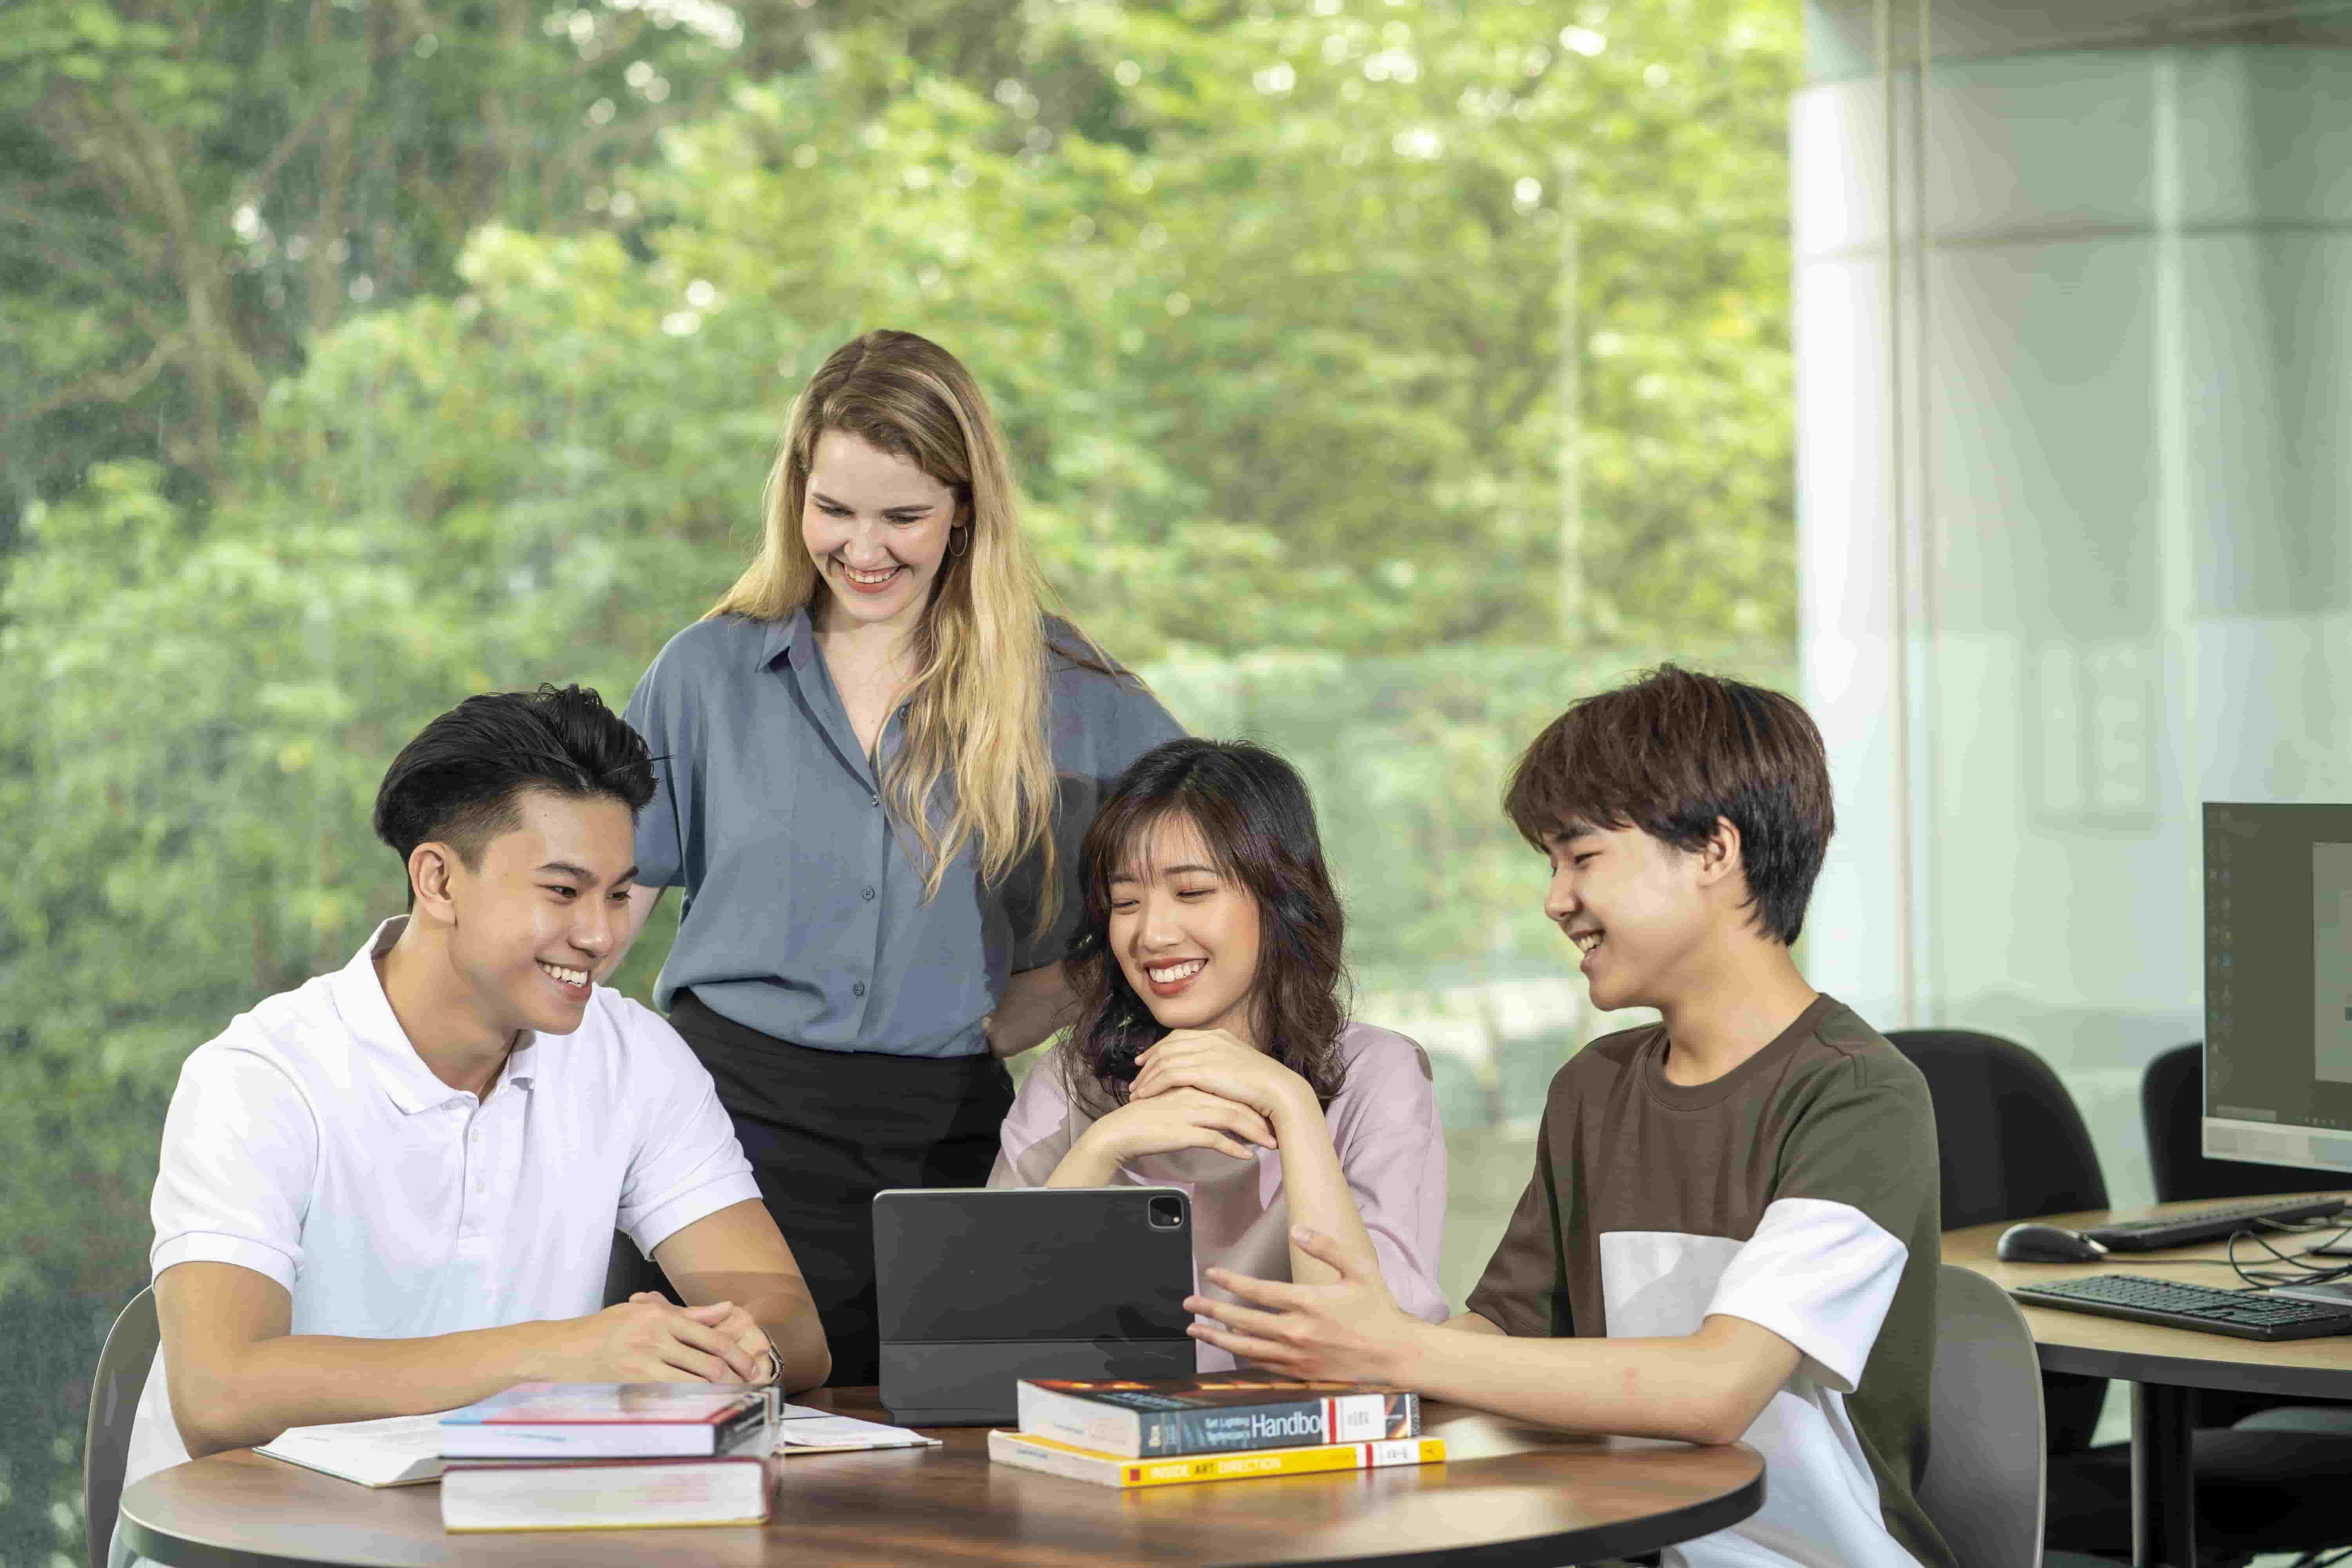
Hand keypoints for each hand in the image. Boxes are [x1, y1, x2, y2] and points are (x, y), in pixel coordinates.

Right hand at [529, 1298, 765, 1384]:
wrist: (564, 1350)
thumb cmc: (605, 1329)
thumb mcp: (645, 1311)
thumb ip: (689, 1314)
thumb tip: (727, 1309)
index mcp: (661, 1315)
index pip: (712, 1337)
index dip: (738, 1355)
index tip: (751, 1367)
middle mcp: (656, 1335)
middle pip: (710, 1361)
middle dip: (734, 1377)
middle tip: (747, 1387)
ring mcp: (645, 1360)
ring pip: (695, 1380)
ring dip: (718, 1391)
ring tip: (732, 1397)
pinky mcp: (634, 1382)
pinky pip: (672, 1394)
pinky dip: (692, 1400)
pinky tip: (702, 1404)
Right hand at [1088, 1085, 1278, 1165]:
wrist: (1121, 1131)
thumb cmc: (1147, 1117)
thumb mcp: (1174, 1100)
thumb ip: (1196, 1098)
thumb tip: (1220, 1108)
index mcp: (1192, 1081)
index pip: (1231, 1088)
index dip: (1253, 1101)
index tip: (1269, 1113)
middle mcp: (1194, 1092)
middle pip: (1237, 1102)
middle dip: (1262, 1118)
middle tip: (1278, 1130)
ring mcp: (1189, 1111)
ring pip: (1232, 1119)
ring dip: (1255, 1134)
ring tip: (1271, 1145)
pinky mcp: (1184, 1131)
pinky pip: (1217, 1140)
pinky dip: (1234, 1149)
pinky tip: (1247, 1157)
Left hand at [1131, 1029, 1311, 1121]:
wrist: (1278, 1091)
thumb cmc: (1264, 1086)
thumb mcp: (1241, 1067)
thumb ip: (1222, 1064)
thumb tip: (1209, 1072)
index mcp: (1219, 1036)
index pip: (1179, 1037)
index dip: (1159, 1048)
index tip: (1146, 1060)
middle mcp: (1210, 1040)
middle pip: (1167, 1047)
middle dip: (1148, 1062)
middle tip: (1135, 1077)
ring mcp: (1206, 1053)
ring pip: (1164, 1061)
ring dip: (1147, 1077)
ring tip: (1136, 1092)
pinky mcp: (1203, 1070)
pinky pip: (1168, 1075)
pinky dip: (1153, 1085)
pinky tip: (1145, 1096)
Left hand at [1186, 1226, 1422, 1383]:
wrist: (1397, 1354)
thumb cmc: (1379, 1310)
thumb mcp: (1359, 1269)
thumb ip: (1326, 1246)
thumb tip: (1296, 1230)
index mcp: (1310, 1303)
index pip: (1257, 1291)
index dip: (1230, 1281)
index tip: (1212, 1274)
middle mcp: (1298, 1331)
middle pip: (1243, 1321)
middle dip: (1212, 1310)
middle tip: (1189, 1303)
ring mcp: (1297, 1356)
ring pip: (1246, 1347)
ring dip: (1217, 1337)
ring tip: (1196, 1328)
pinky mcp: (1301, 1374)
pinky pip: (1263, 1365)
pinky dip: (1241, 1356)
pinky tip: (1229, 1348)